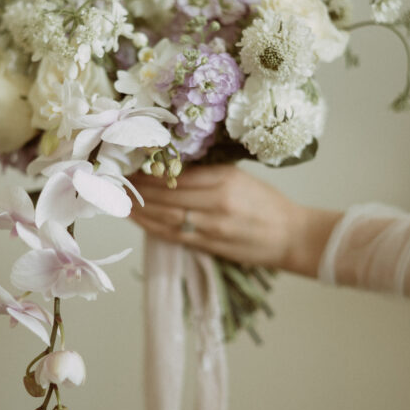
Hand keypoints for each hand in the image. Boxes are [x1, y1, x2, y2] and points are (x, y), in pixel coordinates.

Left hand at [131, 164, 338, 274]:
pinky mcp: (209, 246)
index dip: (150, 171)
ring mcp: (211, 227)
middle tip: (117, 180)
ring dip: (140, 208)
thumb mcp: (241, 177)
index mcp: (224, 180)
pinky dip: (151, 226)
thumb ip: (208, 173)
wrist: (292, 236)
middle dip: (138, 188)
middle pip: (166, 195)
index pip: (177, 174)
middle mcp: (215, 203)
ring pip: (165, 216)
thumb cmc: (268, 203)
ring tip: (121, 199)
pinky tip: (138, 219)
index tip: (131, 163)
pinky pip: (173, 235)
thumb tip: (171, 165)